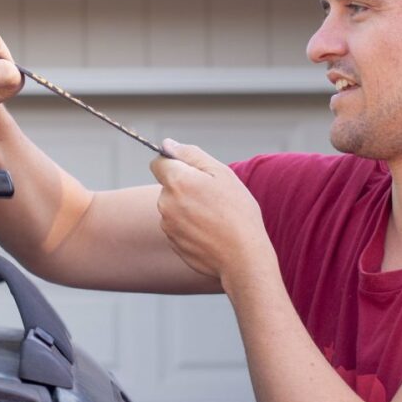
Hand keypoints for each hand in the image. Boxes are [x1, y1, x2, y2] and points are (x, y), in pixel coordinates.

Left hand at [149, 139, 276, 288]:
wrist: (243, 257)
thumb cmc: (237, 212)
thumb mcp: (221, 174)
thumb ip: (191, 154)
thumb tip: (167, 144)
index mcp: (176, 182)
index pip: (158, 162)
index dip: (175, 163)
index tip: (194, 172)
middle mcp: (165, 203)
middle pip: (168, 186)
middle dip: (185, 187)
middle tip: (213, 197)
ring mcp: (167, 226)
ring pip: (173, 207)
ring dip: (188, 207)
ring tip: (214, 216)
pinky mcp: (173, 243)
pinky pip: (178, 226)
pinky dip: (190, 226)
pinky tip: (210, 231)